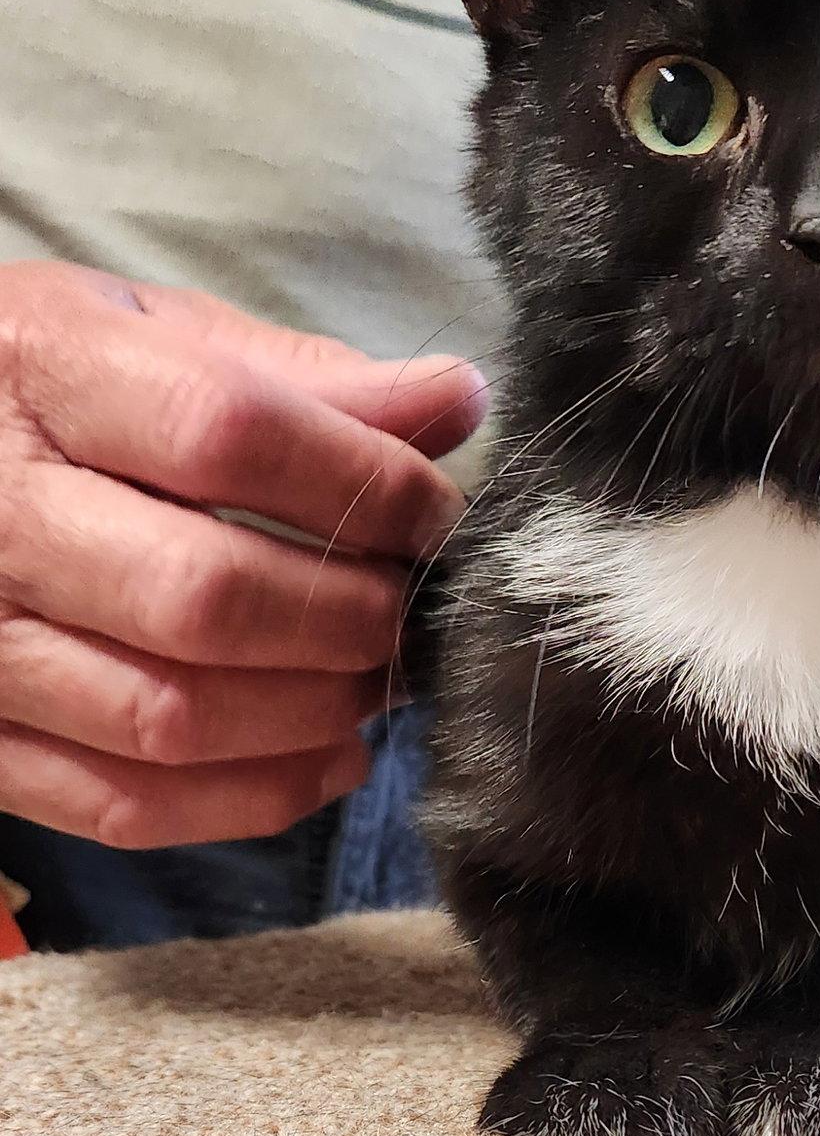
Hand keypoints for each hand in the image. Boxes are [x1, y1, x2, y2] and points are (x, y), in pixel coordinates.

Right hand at [0, 261, 487, 847]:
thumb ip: (307, 377)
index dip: (361, 484)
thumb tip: (458, 400)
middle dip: (350, 614)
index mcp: (45, 371)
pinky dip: (252, 796)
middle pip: (204, 595)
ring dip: (315, 712)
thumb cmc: (52, 380)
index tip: (436, 514)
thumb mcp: (159, 333)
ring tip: (383, 678)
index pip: (228, 435)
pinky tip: (333, 756)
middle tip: (416, 609)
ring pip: (170, 716)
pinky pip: (121, 802)